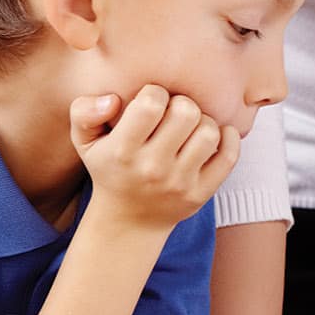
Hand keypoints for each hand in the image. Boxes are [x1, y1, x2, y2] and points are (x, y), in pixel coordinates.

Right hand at [71, 86, 238, 232]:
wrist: (129, 221)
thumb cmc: (110, 169)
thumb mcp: (86, 142)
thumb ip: (85, 112)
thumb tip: (112, 99)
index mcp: (122, 151)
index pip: (151, 104)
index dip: (155, 93)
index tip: (152, 102)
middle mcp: (152, 169)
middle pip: (186, 113)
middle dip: (182, 103)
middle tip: (174, 113)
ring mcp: (179, 183)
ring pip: (209, 132)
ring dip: (204, 121)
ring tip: (191, 127)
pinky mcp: (202, 193)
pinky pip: (229, 156)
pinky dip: (229, 138)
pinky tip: (215, 135)